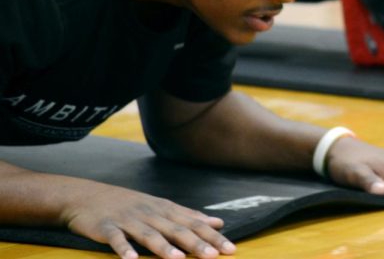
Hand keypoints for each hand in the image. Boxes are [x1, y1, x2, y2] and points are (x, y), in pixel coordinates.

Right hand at [62, 181, 235, 258]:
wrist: (87, 195)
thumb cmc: (129, 204)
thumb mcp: (161, 206)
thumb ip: (189, 216)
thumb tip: (217, 222)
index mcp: (165, 210)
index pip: (194, 224)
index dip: (212, 237)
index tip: (230, 249)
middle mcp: (150, 214)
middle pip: (177, 229)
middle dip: (196, 244)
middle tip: (214, 256)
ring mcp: (128, 220)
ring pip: (149, 234)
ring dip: (164, 248)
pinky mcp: (107, 227)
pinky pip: (116, 239)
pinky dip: (124, 249)